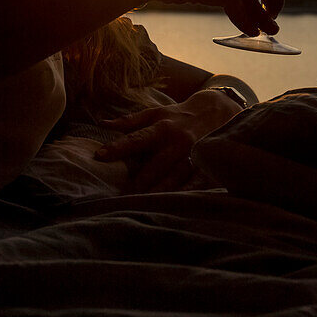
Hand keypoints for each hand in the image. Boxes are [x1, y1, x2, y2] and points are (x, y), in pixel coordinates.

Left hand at [94, 88, 243, 192]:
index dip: (118, 147)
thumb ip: (130, 122)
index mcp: (162, 128)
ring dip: (159, 192)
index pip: (136, 139)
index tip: (99, 156)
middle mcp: (177, 142)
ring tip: (143, 206)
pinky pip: (196, 184)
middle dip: (139, 182)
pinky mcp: (207, 166)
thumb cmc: (178, 116)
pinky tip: (173, 205)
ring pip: (175, 177)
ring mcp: (194, 155)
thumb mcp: (155, 113)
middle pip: (156, 165)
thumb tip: (102, 124)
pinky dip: (185, 194)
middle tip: (121, 197)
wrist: (216, 110)